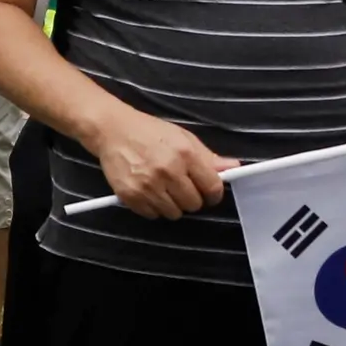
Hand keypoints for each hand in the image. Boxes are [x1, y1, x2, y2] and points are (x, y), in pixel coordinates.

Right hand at [93, 109, 231, 219]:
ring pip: (174, 214)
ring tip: (163, 188)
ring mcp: (148, 185)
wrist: (112, 130)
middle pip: (194, 204)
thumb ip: (208, 157)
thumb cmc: (149, 132)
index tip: (208, 192)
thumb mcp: (183, 137)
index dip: (213, 194)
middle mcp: (167, 171)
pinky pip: (153, 215)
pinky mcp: (131, 196)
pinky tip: (149, 191)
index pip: (212, 188)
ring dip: (172, 204)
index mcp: (185, 154)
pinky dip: (153, 207)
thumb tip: (233, 167)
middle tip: (180, 186)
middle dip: (191, 198)